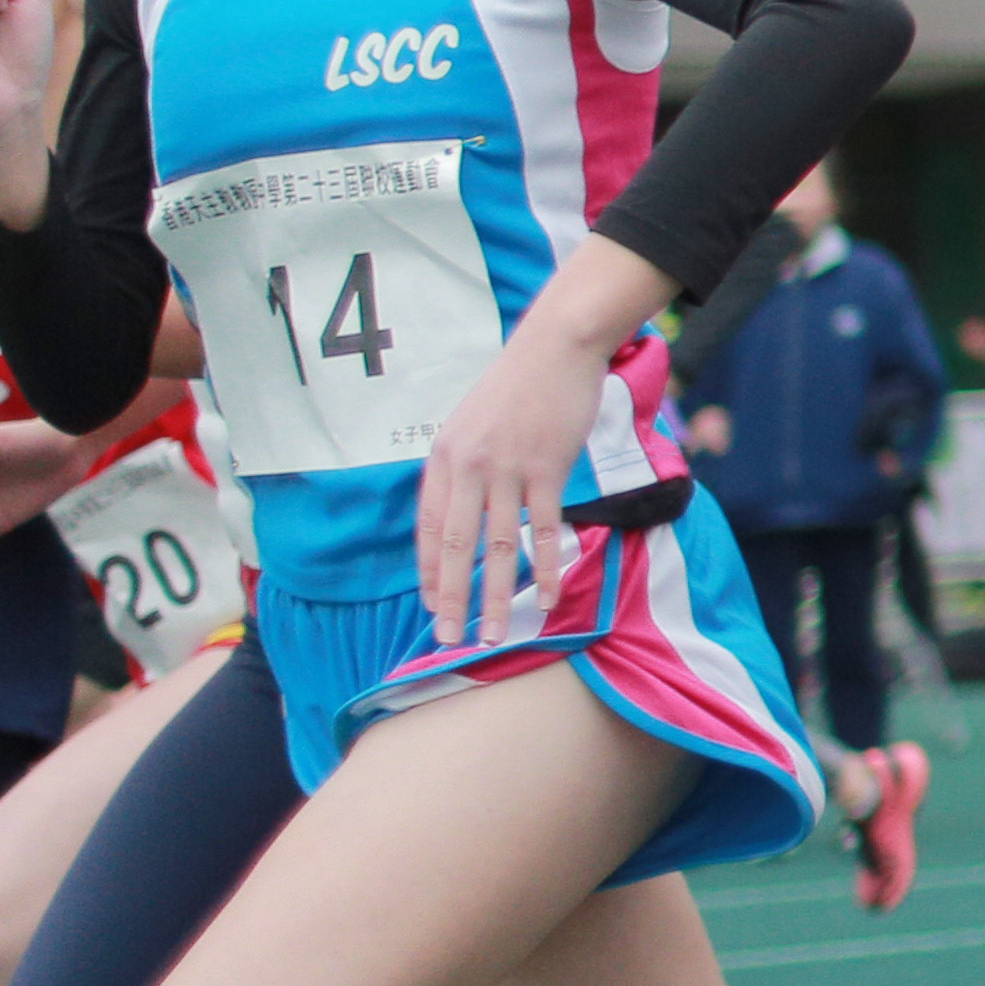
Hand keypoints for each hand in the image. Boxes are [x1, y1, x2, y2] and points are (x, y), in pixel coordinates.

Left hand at [413, 320, 610, 645]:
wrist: (556, 345)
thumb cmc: (518, 382)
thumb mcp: (471, 421)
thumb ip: (463, 463)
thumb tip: (460, 505)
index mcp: (444, 457)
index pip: (428, 528)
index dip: (428, 571)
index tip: (431, 605)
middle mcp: (468, 466)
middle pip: (455, 546)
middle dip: (450, 598)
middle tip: (448, 639)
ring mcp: (507, 468)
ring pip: (497, 546)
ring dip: (495, 596)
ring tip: (495, 634)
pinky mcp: (546, 468)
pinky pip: (543, 529)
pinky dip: (543, 568)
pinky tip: (544, 597)